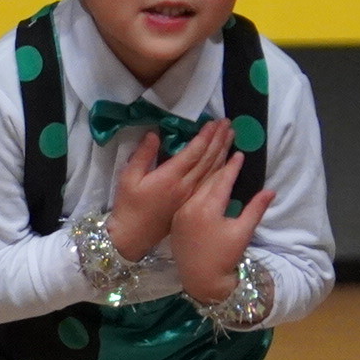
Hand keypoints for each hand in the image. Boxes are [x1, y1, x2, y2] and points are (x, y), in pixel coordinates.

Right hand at [106, 124, 238, 260]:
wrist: (134, 236)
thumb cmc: (128, 206)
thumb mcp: (128, 177)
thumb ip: (142, 155)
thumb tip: (154, 134)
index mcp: (170, 178)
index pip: (194, 152)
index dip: (205, 137)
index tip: (214, 123)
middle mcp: (185, 186)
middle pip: (208, 159)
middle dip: (218, 140)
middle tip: (227, 123)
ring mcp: (191, 195)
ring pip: (213, 170)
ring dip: (223, 151)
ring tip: (231, 136)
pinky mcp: (192, 203)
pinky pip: (211, 182)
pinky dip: (221, 168)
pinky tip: (225, 160)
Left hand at [170, 154, 272, 305]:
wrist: (201, 280)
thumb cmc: (224, 257)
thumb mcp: (243, 232)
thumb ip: (255, 209)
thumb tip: (270, 190)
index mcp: (207, 209)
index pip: (222, 180)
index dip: (232, 166)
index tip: (240, 152)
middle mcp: (190, 206)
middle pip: (207, 178)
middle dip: (217, 158)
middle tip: (225, 142)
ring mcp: (181, 212)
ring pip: (195, 185)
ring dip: (206, 168)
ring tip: (215, 152)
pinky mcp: (176, 218)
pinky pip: (187, 195)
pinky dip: (196, 184)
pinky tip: (202, 175)